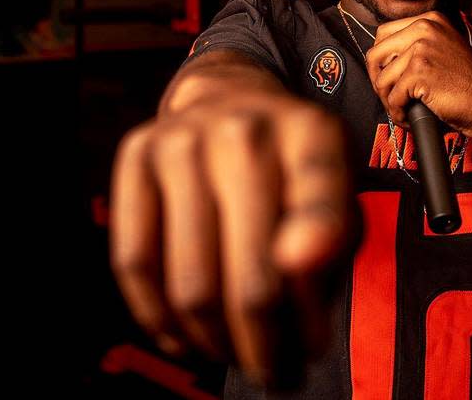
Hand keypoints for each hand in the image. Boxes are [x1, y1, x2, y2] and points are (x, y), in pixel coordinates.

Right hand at [109, 61, 361, 388]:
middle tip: (279, 371)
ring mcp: (181, 139)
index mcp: (311, 132)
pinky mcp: (135, 155)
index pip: (322, 207)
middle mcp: (243, 128)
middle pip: (253, 280)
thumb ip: (333, 230)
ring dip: (216, 342)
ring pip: (191, 285)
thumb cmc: (289, 163)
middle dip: (268, 346)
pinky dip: (160, 318)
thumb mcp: (337, 185)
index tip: (318, 342)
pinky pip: (135, 262)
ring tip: (237, 356)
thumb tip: (297, 266)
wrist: (226, 98)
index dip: (317, 289)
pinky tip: (187, 337)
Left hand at [365, 11, 471, 141]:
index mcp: (430, 20)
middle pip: (375, 54)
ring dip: (388, 101)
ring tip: (403, 111)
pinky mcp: (420, 71)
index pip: (383, 35)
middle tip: (391, 98)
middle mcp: (425, 28)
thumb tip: (379, 60)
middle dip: (378, 80)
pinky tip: (410, 118)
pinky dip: (398, 113)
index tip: (389, 79)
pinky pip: (392, 97)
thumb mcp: (442, 52)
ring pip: (381, 78)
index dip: (382, 62)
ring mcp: (422, 48)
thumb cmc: (468, 86)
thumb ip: (415, 47)